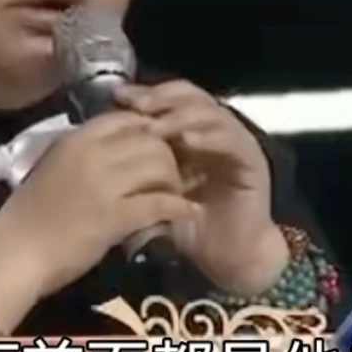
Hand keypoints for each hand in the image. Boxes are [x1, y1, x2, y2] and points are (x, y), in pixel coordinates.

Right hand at [0, 111, 197, 323]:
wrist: (15, 253)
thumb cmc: (28, 216)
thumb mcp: (53, 168)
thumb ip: (83, 155)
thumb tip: (116, 151)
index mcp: (75, 140)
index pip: (126, 119)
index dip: (149, 130)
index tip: (157, 147)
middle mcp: (92, 154)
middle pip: (150, 139)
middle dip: (170, 155)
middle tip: (174, 175)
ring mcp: (104, 184)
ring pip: (160, 165)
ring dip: (176, 180)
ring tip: (178, 193)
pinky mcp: (114, 217)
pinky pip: (159, 203)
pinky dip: (178, 207)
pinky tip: (187, 213)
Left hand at [111, 80, 289, 295]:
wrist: (225, 257)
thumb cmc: (185, 227)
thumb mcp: (151, 194)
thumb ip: (134, 169)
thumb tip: (99, 145)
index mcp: (188, 133)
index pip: (167, 100)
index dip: (143, 95)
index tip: (117, 97)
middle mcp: (212, 132)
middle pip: (189, 96)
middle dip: (161, 97)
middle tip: (137, 104)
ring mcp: (234, 143)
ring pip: (210, 112)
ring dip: (182, 115)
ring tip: (157, 123)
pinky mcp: (251, 161)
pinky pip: (232, 140)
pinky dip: (209, 137)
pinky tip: (187, 140)